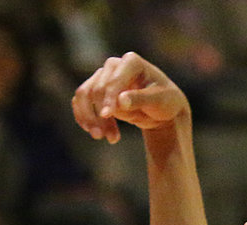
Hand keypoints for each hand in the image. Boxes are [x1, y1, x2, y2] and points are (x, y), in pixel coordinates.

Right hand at [72, 52, 188, 143]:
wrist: (162, 108)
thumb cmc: (165, 101)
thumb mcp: (159, 102)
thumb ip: (140, 99)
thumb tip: (120, 101)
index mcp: (131, 62)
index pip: (113, 80)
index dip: (108, 98)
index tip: (107, 116)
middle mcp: (114, 65)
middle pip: (96, 89)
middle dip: (100, 115)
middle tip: (111, 139)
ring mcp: (104, 76)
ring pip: (85, 95)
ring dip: (90, 118)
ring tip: (101, 137)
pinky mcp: (97, 89)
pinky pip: (81, 101)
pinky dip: (83, 117)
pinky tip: (93, 131)